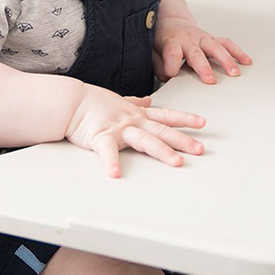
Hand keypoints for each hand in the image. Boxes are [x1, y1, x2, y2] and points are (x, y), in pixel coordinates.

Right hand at [65, 89, 204, 177]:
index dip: (185, 119)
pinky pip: (107, 151)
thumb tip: (148, 100)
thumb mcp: (119, 100)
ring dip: (162, 151)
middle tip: (200, 149)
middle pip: (162, 131)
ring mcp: (118, 129)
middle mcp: (132, 121)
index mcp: (136, 114)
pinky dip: (111, 162)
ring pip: (144, 140)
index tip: (202, 123)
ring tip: (176, 162)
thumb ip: (135, 102)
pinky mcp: (101, 137)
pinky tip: (116, 173)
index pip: (165, 116)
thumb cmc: (93, 102)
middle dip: (182, 140)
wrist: (71, 100)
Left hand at [154, 16, 251, 83]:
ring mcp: (202, 38)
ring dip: (226, 60)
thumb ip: (158, 63)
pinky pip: (226, 43)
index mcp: (172, 42)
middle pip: (196, 53)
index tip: (171, 75)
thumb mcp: (153, 49)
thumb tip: (166, 76)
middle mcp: (188, 40)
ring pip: (216, 47)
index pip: (171, 55)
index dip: (171, 66)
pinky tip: (246, 61)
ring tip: (235, 73)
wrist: (171, 20)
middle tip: (210, 80)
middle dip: (204, 67)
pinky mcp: (212, 39)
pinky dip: (237, 52)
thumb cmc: (163, 38)